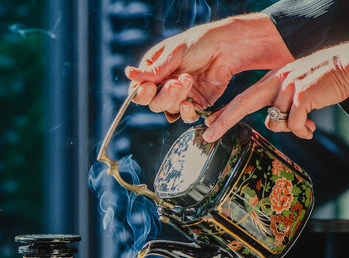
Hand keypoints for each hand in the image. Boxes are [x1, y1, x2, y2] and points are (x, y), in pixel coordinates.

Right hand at [124, 13, 293, 122]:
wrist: (228, 47)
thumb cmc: (200, 43)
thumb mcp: (173, 54)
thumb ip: (152, 70)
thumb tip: (127, 73)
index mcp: (154, 71)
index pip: (139, 91)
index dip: (142, 93)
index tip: (150, 87)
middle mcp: (165, 85)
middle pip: (153, 104)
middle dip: (163, 95)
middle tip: (175, 82)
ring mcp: (180, 95)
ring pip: (169, 110)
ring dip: (177, 98)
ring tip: (189, 79)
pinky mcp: (196, 104)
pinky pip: (186, 116)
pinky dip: (187, 112)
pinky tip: (190, 102)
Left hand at [203, 43, 348, 140]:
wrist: (348, 65)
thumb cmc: (322, 81)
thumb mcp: (294, 90)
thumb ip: (279, 105)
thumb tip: (272, 125)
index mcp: (271, 80)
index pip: (241, 98)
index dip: (223, 112)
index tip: (206, 124)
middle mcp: (276, 81)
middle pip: (242, 104)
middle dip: (223, 121)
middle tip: (207, 136)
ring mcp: (288, 86)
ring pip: (276, 122)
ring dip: (291, 129)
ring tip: (306, 124)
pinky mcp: (302, 94)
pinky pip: (293, 125)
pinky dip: (302, 131)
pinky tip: (311, 127)